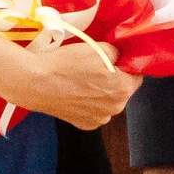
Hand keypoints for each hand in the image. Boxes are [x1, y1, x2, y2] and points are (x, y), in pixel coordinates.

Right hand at [0, 36, 139, 131]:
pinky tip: (76, 92)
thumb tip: (120, 57)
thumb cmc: (68, 64)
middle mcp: (116, 108)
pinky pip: (94, 111)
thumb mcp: (98, 48)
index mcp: (123, 88)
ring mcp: (100, 119)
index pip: (136, 74)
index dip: (125, 65)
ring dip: (102, 92)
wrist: (37, 83)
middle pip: (122, 90)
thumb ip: (117, 53)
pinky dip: (89, 103)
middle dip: (114, 79)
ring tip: (83, 80)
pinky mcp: (84, 125)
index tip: (114, 60)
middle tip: (95, 68)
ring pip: (108, 101)